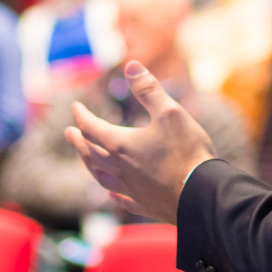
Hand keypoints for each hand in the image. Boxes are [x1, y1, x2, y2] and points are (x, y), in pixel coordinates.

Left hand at [65, 61, 216, 223]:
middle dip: (78, 141)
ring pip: (100, 177)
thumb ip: (148, 89)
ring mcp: (130, 189)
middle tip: (69, 133)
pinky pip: (121, 199)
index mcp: (121, 145)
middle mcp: (120, 169)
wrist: (201, 195)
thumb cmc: (187, 152)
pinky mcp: (144, 205)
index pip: (92, 128)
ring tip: (85, 159)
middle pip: (90, 154)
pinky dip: (111, 193)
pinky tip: (110, 193)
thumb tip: (131, 66)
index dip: (81, 115)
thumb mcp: (170, 112)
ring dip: (89, 165)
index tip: (76, 107)